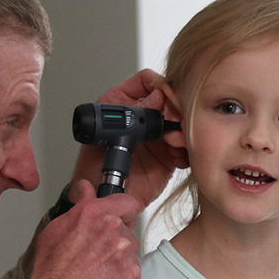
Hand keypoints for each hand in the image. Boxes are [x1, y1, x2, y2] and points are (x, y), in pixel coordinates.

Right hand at [31, 181, 140, 278]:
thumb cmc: (51, 270)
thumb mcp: (56, 229)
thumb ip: (80, 205)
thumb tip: (86, 188)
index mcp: (95, 214)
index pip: (128, 202)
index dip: (124, 211)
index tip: (121, 218)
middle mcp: (114, 230)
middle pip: (128, 230)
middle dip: (115, 240)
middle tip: (96, 256)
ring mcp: (125, 255)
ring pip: (130, 253)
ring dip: (119, 260)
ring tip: (97, 273)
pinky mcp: (133, 278)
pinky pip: (133, 274)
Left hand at [71, 69, 188, 209]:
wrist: (98, 195)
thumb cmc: (92, 163)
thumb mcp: (104, 132)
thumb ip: (129, 113)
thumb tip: (156, 96)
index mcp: (127, 102)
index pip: (150, 82)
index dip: (160, 86)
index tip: (164, 96)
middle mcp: (146, 117)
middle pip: (173, 100)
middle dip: (176, 109)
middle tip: (172, 121)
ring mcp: (159, 136)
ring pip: (184, 123)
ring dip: (183, 131)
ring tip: (172, 143)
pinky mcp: (169, 157)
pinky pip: (186, 149)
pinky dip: (187, 152)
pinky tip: (176, 157)